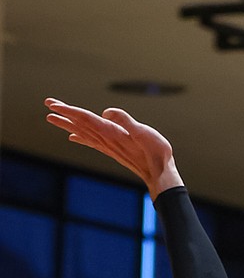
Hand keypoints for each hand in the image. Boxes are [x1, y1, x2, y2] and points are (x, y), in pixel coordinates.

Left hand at [44, 101, 180, 198]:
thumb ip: (125, 121)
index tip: (53, 105)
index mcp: (111, 133)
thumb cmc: (156, 153)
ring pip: (82, 132)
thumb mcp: (143, 132)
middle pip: (80, 124)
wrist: (160, 174)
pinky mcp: (113, 150)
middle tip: (48, 104)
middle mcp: (106, 140)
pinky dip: (79, 137)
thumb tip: (106, 112)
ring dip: (67, 124)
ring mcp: (108, 146)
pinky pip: (91, 142)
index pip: (85, 118)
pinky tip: (72, 137)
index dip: (69, 110)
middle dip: (63, 114)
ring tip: (52, 118)